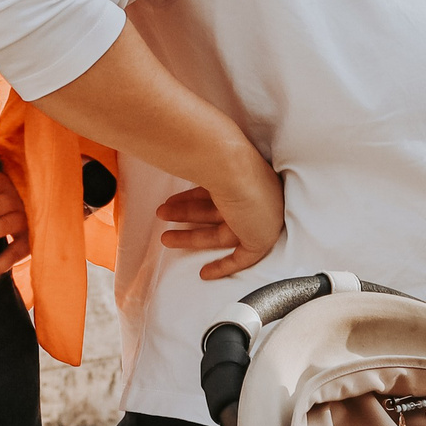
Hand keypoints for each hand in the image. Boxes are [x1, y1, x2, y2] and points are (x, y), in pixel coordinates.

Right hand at [156, 159, 284, 280]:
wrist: (232, 168)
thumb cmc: (217, 155)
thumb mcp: (201, 157)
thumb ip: (189, 163)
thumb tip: (167, 153)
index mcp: (244, 172)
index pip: (217, 191)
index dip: (195, 198)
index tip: (176, 200)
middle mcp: (256, 194)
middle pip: (216, 212)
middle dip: (186, 215)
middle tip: (164, 215)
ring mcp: (260, 217)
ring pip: (221, 233)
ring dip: (191, 236)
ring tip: (165, 239)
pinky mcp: (261, 239)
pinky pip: (243, 258)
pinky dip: (224, 266)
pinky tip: (205, 272)